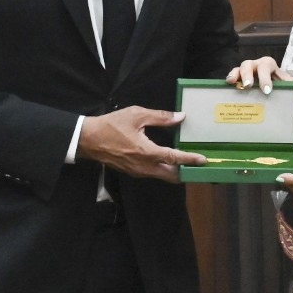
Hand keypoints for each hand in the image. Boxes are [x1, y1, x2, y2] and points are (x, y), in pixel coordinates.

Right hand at [78, 106, 204, 181]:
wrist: (89, 140)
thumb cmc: (112, 126)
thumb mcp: (137, 115)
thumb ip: (160, 117)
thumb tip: (180, 117)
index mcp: (147, 153)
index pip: (174, 158)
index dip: (190, 159)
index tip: (203, 160)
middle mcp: (144, 167)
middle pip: (172, 175)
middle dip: (186, 171)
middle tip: (197, 164)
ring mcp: (138, 172)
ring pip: (162, 176)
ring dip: (175, 171)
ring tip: (186, 162)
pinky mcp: (133, 172)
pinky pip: (153, 173)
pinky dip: (163, 169)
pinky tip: (167, 159)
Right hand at [225, 56, 292, 98]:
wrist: (266, 87)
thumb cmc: (277, 85)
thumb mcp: (288, 87)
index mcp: (270, 66)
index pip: (269, 69)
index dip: (267, 79)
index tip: (268, 91)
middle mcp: (257, 65)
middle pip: (252, 65)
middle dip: (250, 75)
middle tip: (249, 86)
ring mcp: (245, 70)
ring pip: (241, 67)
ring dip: (238, 75)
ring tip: (237, 84)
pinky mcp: (237, 76)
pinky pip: (232, 74)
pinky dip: (230, 76)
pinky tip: (228, 83)